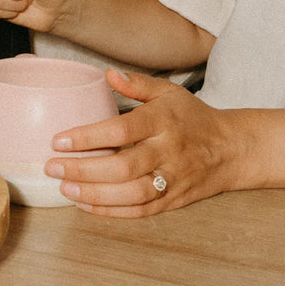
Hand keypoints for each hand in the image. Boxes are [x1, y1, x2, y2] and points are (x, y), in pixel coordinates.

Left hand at [44, 69, 243, 215]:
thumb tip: (107, 73)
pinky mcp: (174, 201)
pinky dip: (111, 211)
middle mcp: (168, 152)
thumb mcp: (169, 92)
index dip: (88, 137)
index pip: (121, 130)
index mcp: (164, 121)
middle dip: (83, 169)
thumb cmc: (192, 117)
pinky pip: (141, 211)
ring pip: (131, 194)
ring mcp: (172, 180)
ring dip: (94, 194)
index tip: (58, 140)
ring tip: (64, 188)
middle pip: (123, 167)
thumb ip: (137, 83)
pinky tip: (85, 204)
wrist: (232, 149)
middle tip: (52, 167)